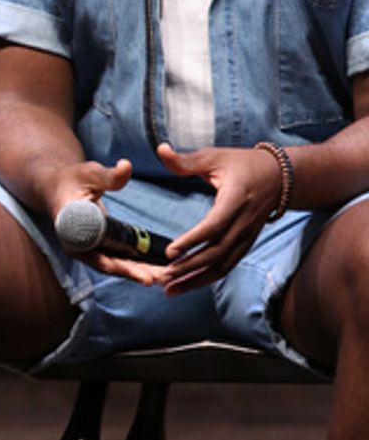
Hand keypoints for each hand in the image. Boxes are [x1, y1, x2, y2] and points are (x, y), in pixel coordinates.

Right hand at [45, 156, 167, 286]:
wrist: (58, 188)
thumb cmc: (72, 179)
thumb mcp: (89, 173)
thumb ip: (108, 175)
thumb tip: (126, 166)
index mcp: (70, 228)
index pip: (93, 251)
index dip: (114, 264)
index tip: (133, 272)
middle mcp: (77, 245)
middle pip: (107, 264)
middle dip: (132, 273)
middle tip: (157, 279)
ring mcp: (87, 249)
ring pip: (114, 265)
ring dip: (137, 273)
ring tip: (163, 279)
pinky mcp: (98, 248)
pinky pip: (117, 260)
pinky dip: (136, 266)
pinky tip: (157, 270)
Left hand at [155, 141, 281, 294]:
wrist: (280, 176)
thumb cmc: (243, 163)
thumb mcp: (215, 156)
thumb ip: (186, 160)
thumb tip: (160, 149)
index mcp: (236, 199)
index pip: (214, 226)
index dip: (193, 241)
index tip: (170, 252)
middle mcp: (244, 222)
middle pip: (217, 252)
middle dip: (189, 268)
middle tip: (162, 276)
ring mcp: (247, 236)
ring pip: (223, 265)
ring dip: (197, 280)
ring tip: (170, 290)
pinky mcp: (246, 243)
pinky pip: (228, 265)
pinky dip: (208, 278)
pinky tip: (187, 285)